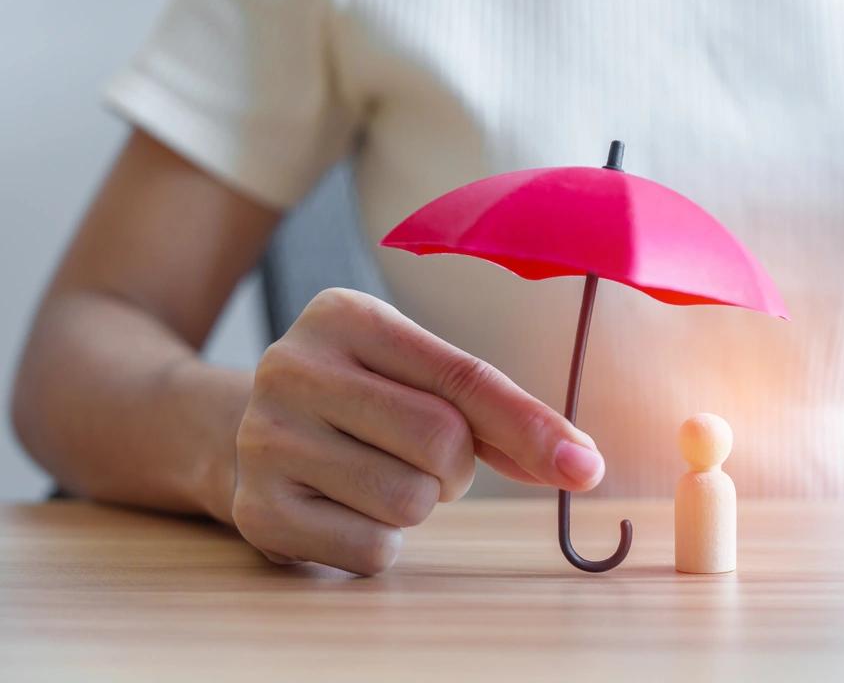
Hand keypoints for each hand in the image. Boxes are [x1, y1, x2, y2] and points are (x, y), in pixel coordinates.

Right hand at [231, 288, 604, 574]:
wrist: (238, 434)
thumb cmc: (358, 401)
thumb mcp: (411, 375)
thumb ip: (494, 412)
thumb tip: (580, 463)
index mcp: (344, 315)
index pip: (462, 376)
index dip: (530, 426)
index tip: (584, 466)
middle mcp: (293, 367)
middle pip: (441, 440)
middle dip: (457, 465)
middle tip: (428, 458)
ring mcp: (266, 440)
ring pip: (409, 500)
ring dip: (419, 502)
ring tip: (381, 475)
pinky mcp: (258, 509)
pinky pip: (373, 549)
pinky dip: (383, 541)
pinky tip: (347, 508)